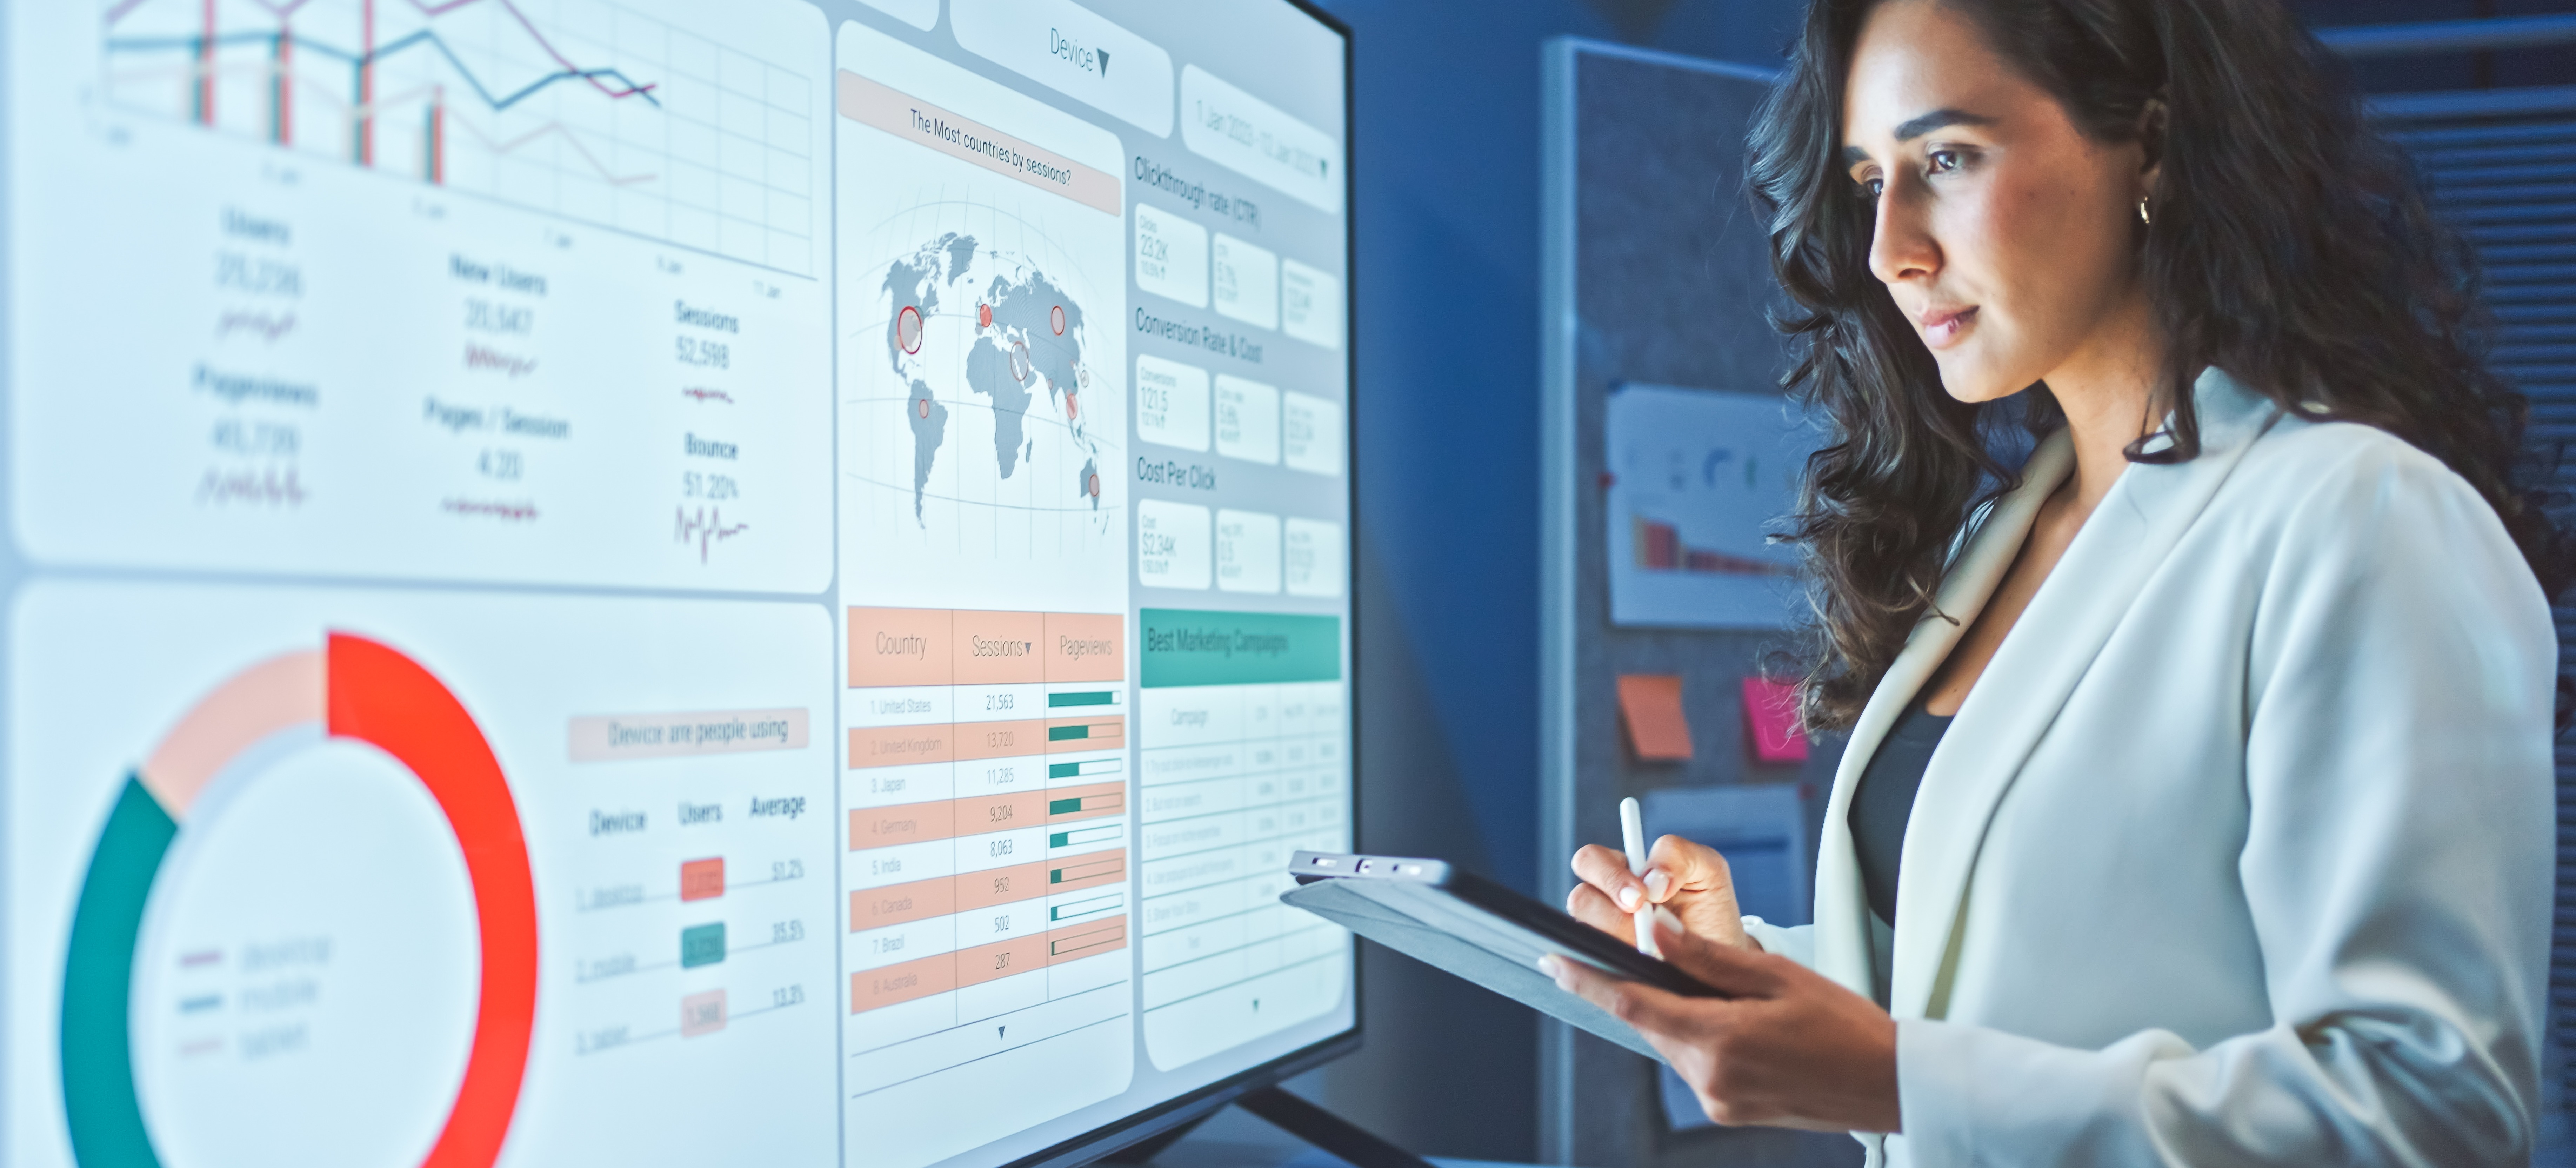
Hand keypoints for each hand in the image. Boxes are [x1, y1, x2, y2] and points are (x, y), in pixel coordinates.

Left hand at [1543, 914, 1899, 1132]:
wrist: (1890, 1084)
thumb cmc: (1843, 1024)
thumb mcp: (1776, 976)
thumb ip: (1708, 958)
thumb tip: (1655, 934)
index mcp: (1719, 1040)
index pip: (1631, 1004)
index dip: (1586, 981)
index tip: (1552, 962)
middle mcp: (1709, 1078)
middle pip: (1649, 1024)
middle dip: (1640, 990)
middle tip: (1638, 955)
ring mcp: (1718, 1101)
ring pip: (1670, 1044)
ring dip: (1674, 1015)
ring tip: (1714, 991)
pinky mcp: (1728, 1112)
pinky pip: (1693, 1065)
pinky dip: (1696, 1038)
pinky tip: (1728, 1022)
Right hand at [1568, 835, 1755, 951]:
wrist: (1722, 961)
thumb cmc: (1710, 910)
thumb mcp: (1707, 869)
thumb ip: (1678, 854)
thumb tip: (1650, 878)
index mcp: (1622, 872)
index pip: (1590, 860)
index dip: (1609, 876)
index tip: (1641, 896)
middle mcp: (1605, 903)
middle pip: (1580, 898)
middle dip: (1613, 912)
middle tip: (1642, 918)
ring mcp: (1602, 937)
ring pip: (1588, 933)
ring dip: (1623, 939)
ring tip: (1656, 946)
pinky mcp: (1606, 966)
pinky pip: (1596, 964)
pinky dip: (1622, 963)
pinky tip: (1647, 962)